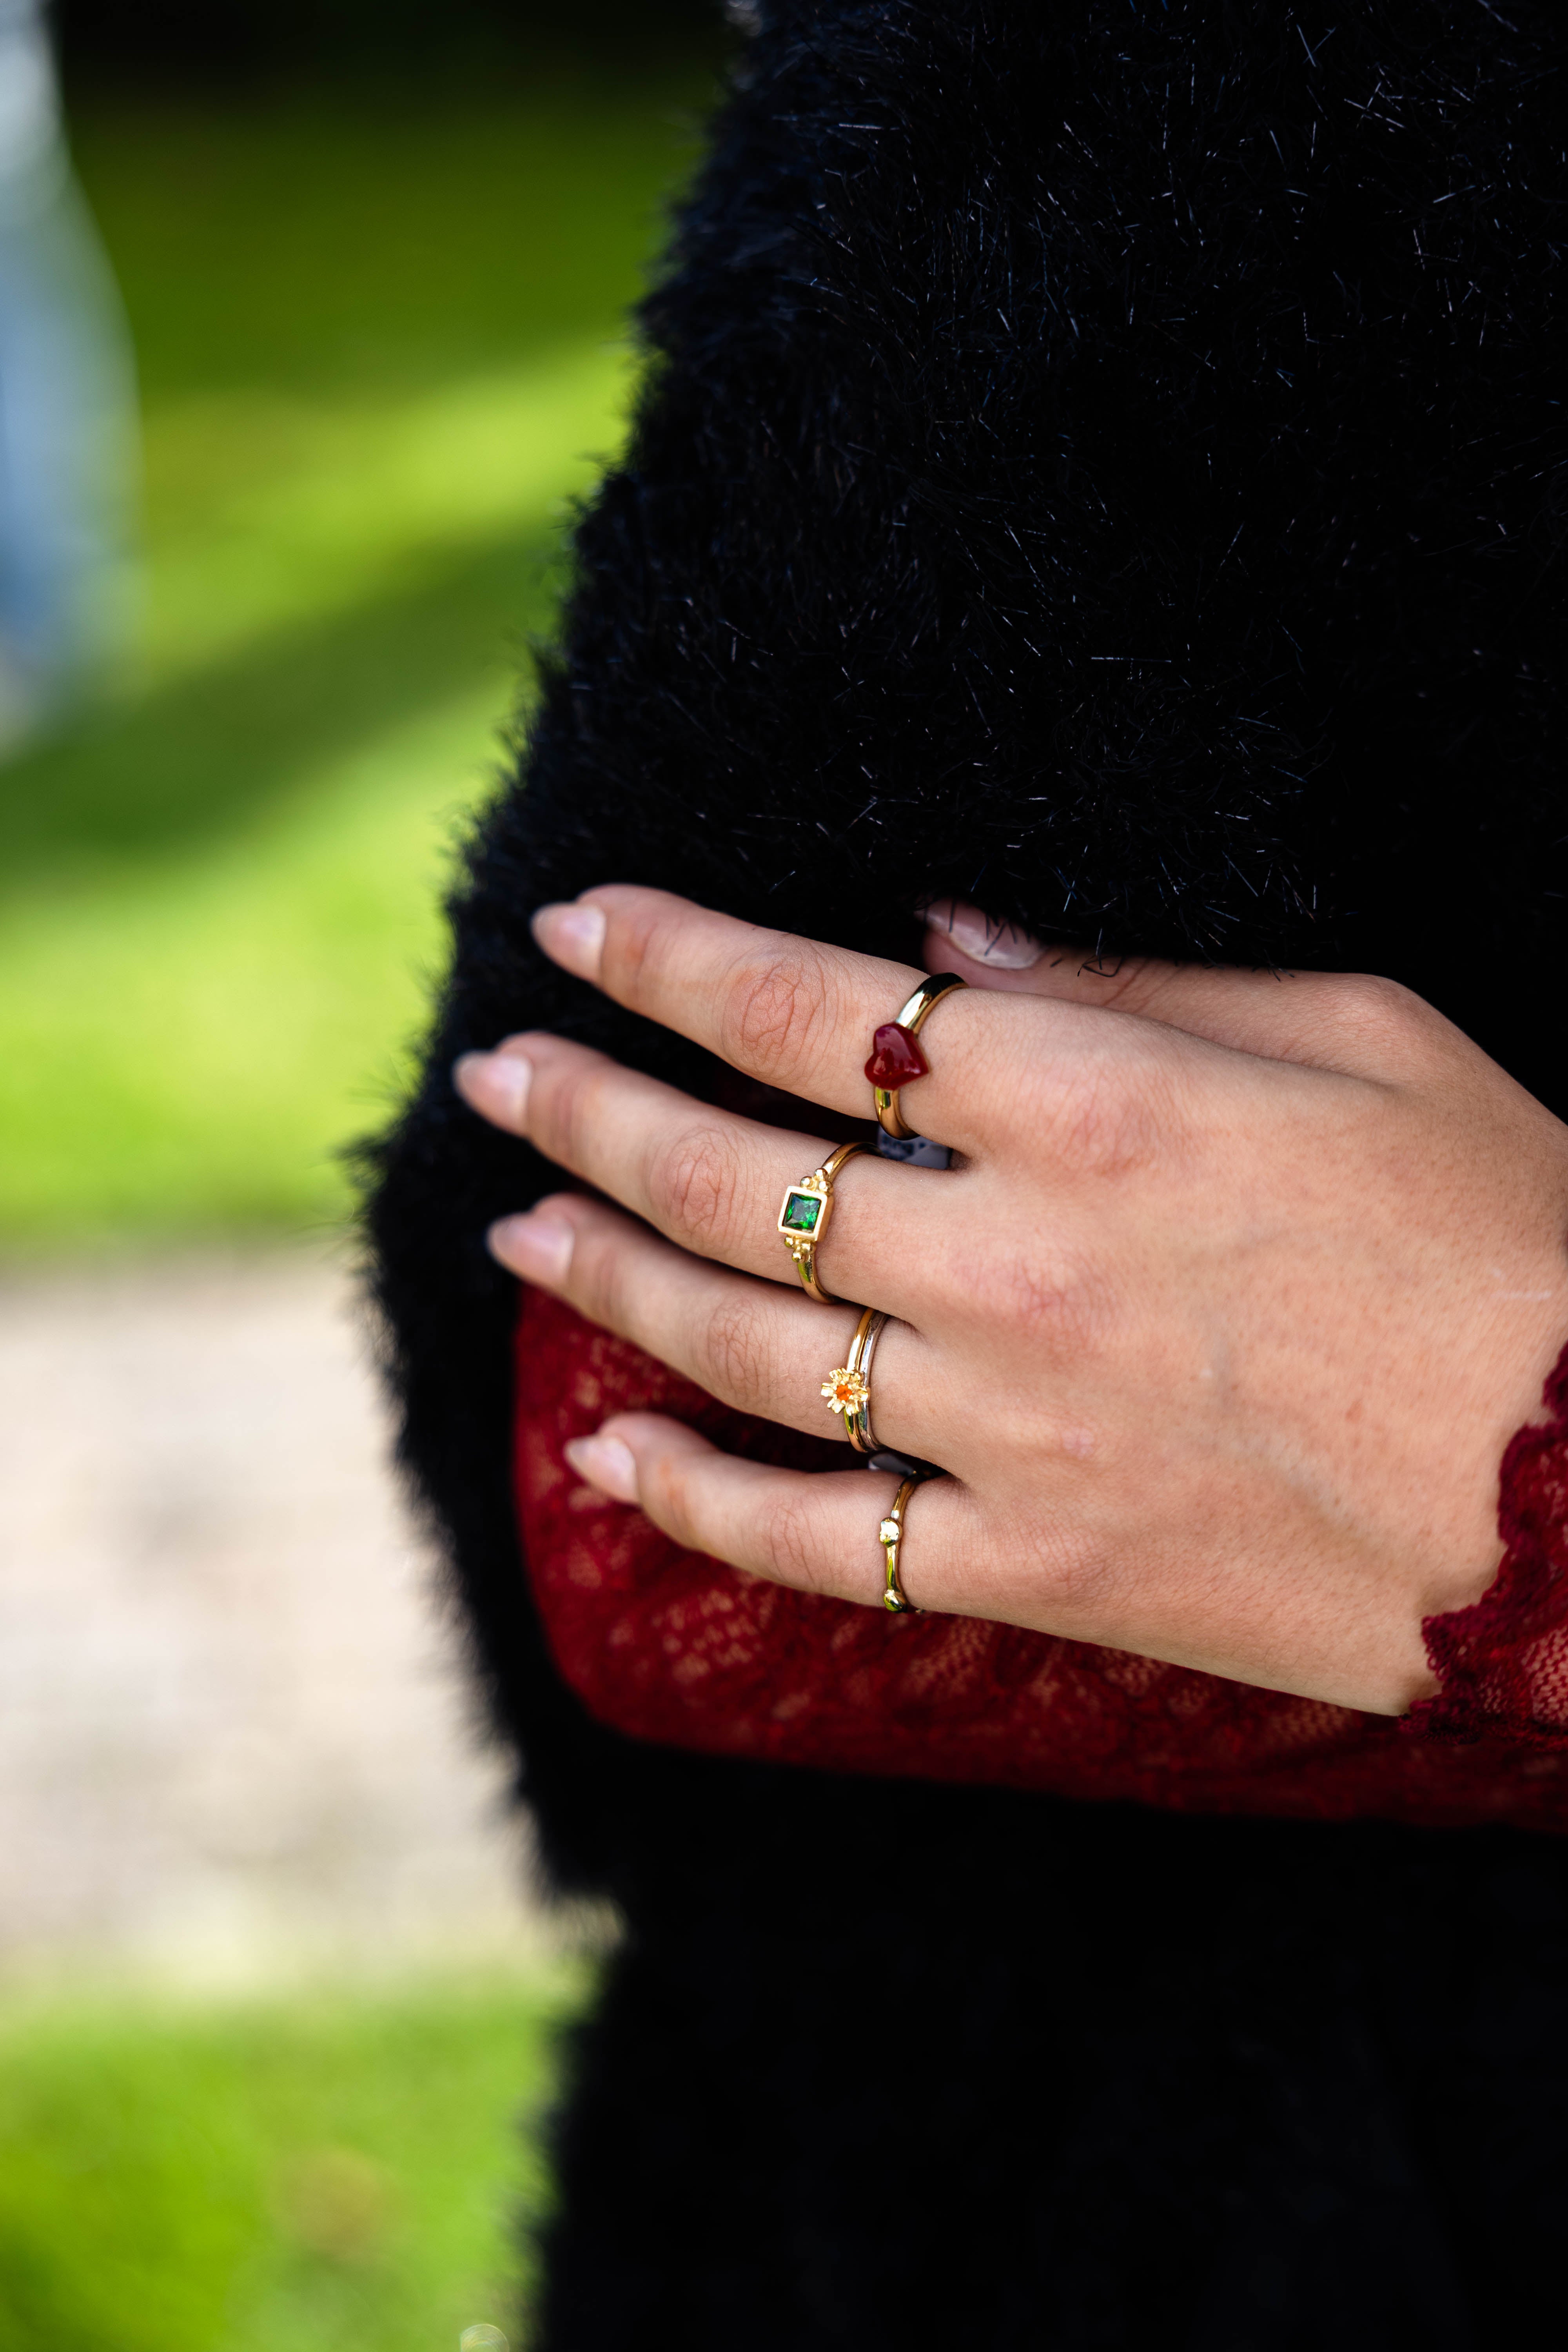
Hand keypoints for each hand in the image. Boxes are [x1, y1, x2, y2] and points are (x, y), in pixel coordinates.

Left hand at [454, 886, 1567, 1716]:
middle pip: (729, 1170)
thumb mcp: (1359, 1031)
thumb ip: (1126, 980)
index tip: (573, 929)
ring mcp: (1009, 1424)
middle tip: (496, 1078)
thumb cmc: (1508, 1230)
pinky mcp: (1033, 1564)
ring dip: (602, 1278)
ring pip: (736, 1342)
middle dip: (586, 1109)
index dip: (666, 957)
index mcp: (1090, 1101)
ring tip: (514, 1237)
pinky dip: (693, 1499)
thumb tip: (939, 943)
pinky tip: (603, 1457)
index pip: (805, 1006)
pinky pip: (815, 1538)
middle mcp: (1013, 1257)